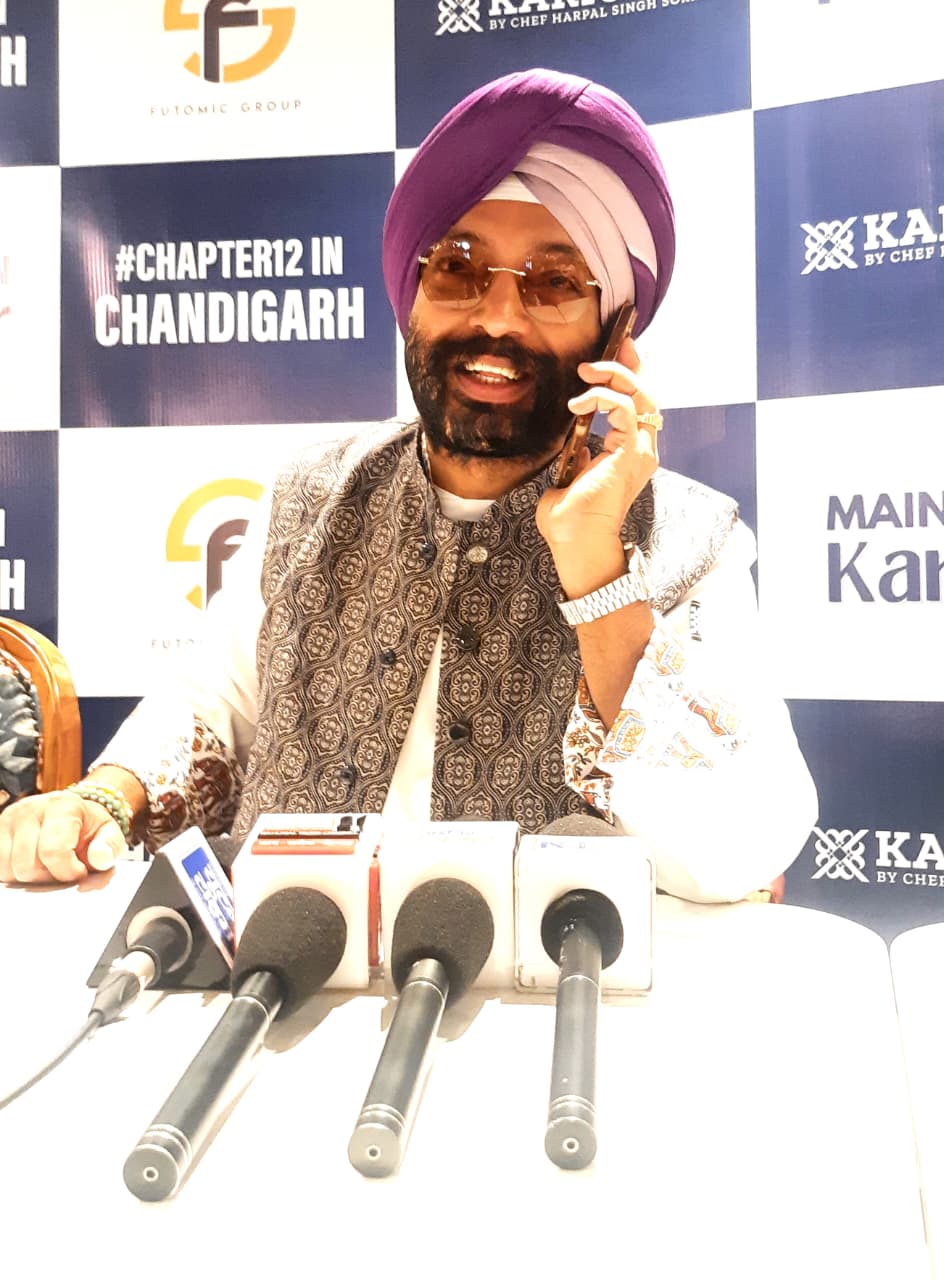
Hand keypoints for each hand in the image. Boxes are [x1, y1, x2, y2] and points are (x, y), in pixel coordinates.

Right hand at [0, 791, 125, 883]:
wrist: (73, 813)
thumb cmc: (88, 827)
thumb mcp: (108, 833)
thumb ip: (109, 846)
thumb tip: (100, 857)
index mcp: (63, 805)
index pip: (53, 851)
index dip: (67, 871)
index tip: (78, 871)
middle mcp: (31, 808)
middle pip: (27, 866)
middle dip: (48, 877)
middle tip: (62, 869)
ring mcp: (9, 819)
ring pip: (8, 868)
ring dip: (29, 877)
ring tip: (47, 865)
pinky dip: (12, 873)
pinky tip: (30, 864)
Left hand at [537, 336, 659, 553]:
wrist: (576, 543)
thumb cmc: (569, 521)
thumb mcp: (571, 478)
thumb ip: (579, 457)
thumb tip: (579, 442)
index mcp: (630, 454)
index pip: (638, 405)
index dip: (631, 374)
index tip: (617, 350)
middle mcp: (642, 450)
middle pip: (648, 394)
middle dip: (630, 363)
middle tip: (615, 341)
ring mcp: (640, 451)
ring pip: (642, 396)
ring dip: (616, 375)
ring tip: (587, 371)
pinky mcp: (631, 453)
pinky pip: (626, 410)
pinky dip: (603, 397)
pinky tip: (578, 403)